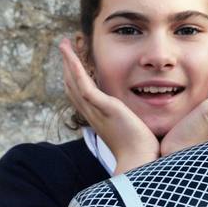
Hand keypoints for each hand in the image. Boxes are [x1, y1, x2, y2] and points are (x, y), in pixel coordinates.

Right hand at [59, 38, 159, 172]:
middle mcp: (93, 113)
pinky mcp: (104, 107)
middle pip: (73, 87)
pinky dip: (75, 67)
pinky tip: (70, 53)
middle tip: (65, 48)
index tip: (75, 65)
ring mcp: (96, 110)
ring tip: (64, 44)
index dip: (76, 80)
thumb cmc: (142, 151)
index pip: (83, 96)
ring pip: (75, 82)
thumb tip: (143, 123)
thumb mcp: (134, 131)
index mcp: (100, 118)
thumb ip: (134, 123)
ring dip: (68, 62)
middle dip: (68, 67)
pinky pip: (84, 85)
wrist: (140, 161)